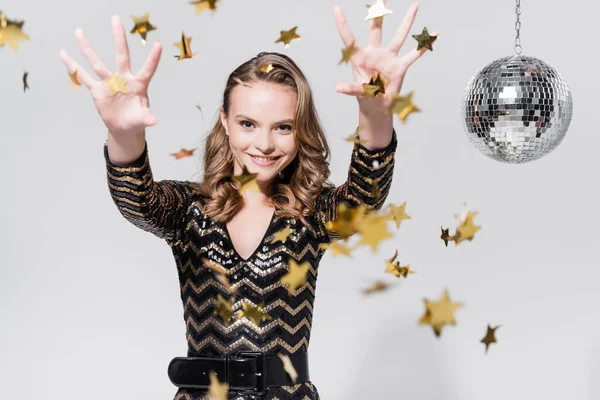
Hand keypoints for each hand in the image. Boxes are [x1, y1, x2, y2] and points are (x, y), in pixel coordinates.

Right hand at [59, 15, 161, 135]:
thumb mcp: (143, 119)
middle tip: (115, 19)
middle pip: (121, 55)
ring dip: (87, 48)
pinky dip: (73, 67)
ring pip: (97, 62)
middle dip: (119, 38)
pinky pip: (83, 77)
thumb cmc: (136, 120)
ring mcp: (109, 82)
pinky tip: (64, 54)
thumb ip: (147, 118)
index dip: (153, 59)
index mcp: (138, 85)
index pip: (147, 70)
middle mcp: (124, 79)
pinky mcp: (97, 90)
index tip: (158, 44)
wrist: (124, 127)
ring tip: (78, 31)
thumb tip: (154, 121)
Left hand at [333, 1, 436, 118]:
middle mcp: (375, 54)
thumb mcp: (358, 93)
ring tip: (415, 6)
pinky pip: (414, 54)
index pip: (350, 39)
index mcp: (360, 59)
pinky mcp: (400, 66)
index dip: (342, 24)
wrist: (378, 107)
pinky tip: (435, 34)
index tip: (336, 8)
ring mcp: (389, 58)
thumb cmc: (365, 99)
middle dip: (378, 14)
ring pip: (399, 37)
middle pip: (376, 29)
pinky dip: (424, 46)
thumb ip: (350, 88)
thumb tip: (337, 88)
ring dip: (407, 22)